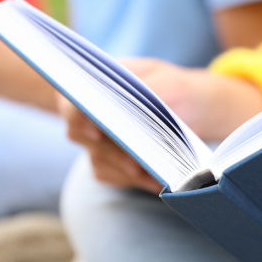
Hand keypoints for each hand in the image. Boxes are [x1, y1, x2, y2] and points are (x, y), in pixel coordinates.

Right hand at [59, 58, 261, 191]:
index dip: (77, 116)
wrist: (190, 109)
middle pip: (80, 135)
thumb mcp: (168, 80)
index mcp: (95, 83)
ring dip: (125, 169)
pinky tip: (157, 180)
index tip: (96, 131)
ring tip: (156, 173)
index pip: (72, 99)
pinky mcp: (108, 162)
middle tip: (136, 162)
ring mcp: (96, 139)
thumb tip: (131, 108)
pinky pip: (110, 176)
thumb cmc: (174, 87)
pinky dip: (134, 180)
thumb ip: (148, 91)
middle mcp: (89, 112)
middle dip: (110, 149)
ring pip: (97, 160)